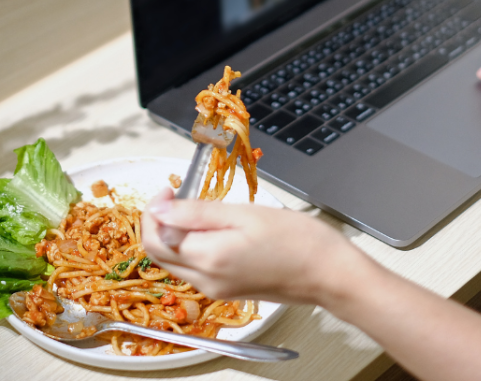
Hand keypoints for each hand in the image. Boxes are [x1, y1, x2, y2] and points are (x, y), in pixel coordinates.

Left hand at [142, 188, 357, 304]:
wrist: (327, 273)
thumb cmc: (296, 240)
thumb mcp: (244, 214)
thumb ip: (197, 213)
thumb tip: (160, 209)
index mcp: (208, 258)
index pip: (155, 239)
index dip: (153, 211)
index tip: (169, 189)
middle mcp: (206, 281)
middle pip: (159, 255)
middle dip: (158, 223)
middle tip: (176, 196)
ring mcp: (215, 289)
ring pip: (175, 262)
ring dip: (174, 235)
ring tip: (199, 209)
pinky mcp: (226, 291)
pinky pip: (194, 269)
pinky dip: (191, 247)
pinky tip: (212, 229)